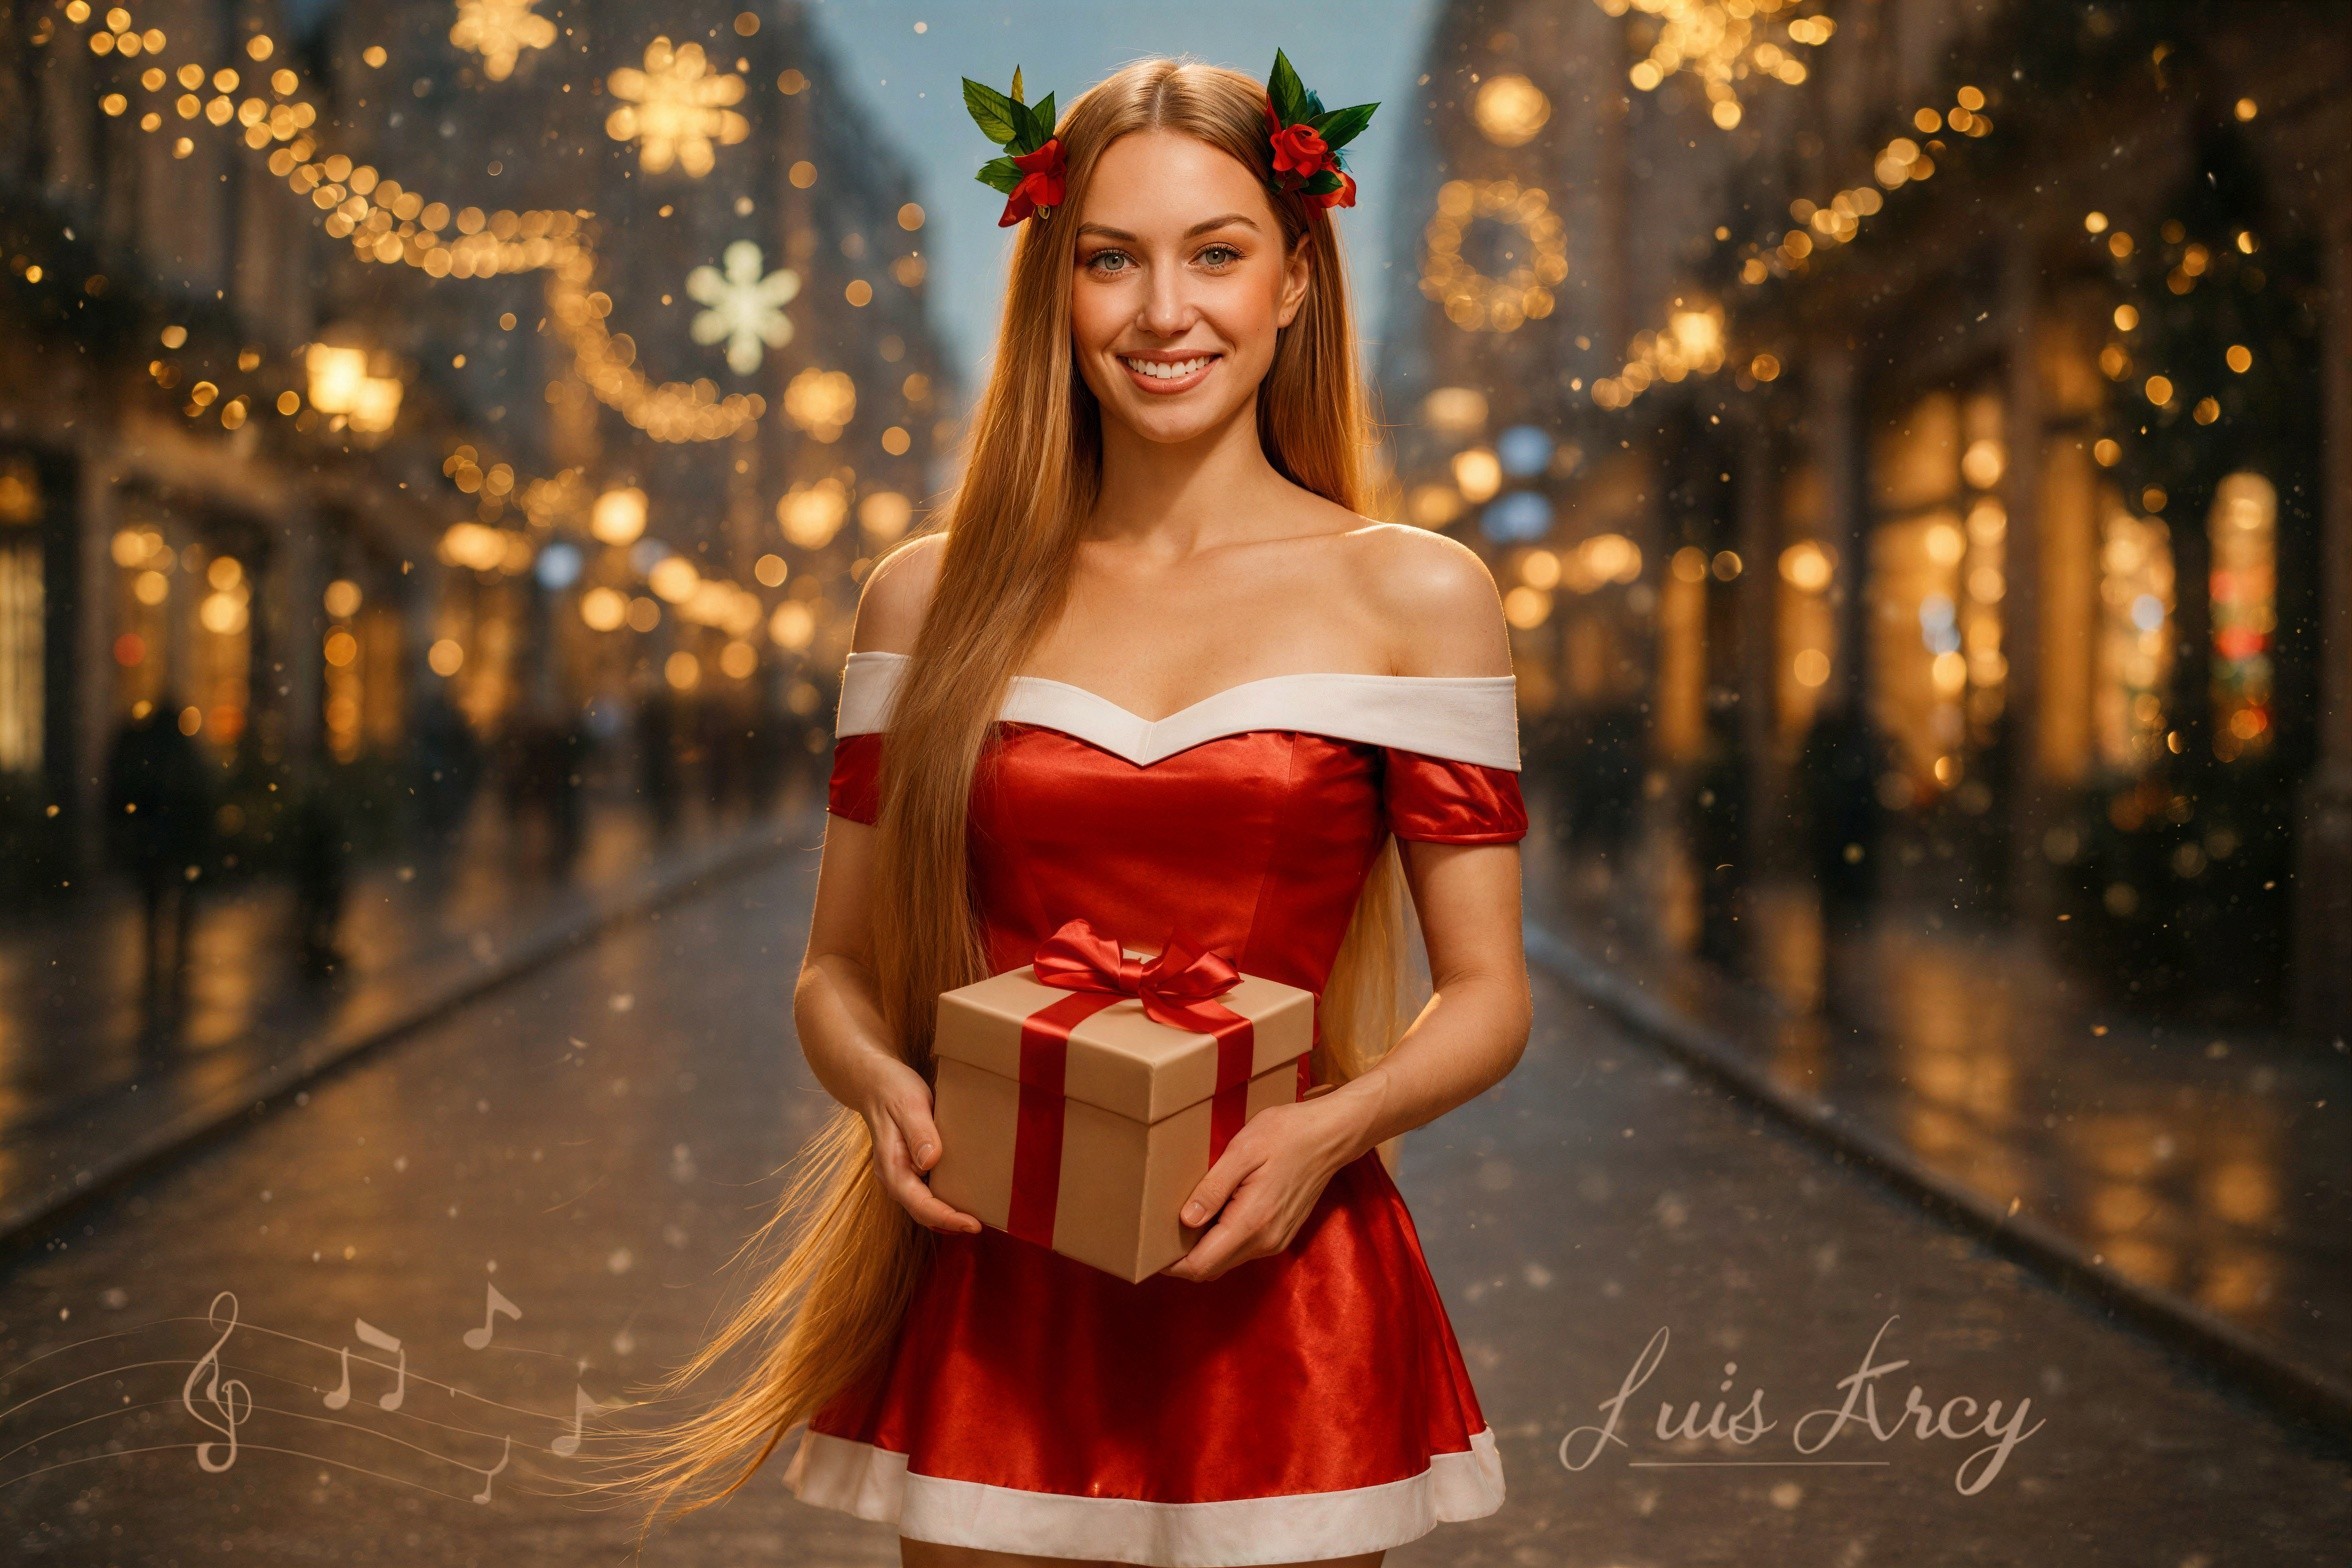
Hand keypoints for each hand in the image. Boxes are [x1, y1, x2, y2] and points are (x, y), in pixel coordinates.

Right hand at [858, 1057, 982, 1234]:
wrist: (874, 1081)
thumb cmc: (892, 1089)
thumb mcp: (909, 1104)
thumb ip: (919, 1133)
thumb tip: (930, 1162)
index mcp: (892, 1167)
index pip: (919, 1204)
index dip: (946, 1217)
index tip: (972, 1224)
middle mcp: (894, 1176)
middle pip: (923, 1212)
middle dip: (950, 1222)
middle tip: (981, 1224)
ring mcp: (901, 1174)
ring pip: (924, 1205)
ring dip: (948, 1214)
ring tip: (978, 1216)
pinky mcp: (910, 1167)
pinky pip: (927, 1191)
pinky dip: (945, 1199)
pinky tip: (966, 1196)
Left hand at [1161, 1088, 1362, 1282]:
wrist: (1332, 1135)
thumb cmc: (1287, 1134)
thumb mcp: (1243, 1151)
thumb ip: (1213, 1188)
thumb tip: (1186, 1220)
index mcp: (1252, 1223)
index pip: (1202, 1265)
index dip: (1172, 1265)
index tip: (1148, 1250)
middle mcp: (1265, 1241)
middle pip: (1212, 1268)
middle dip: (1182, 1259)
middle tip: (1155, 1235)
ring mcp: (1276, 1240)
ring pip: (1227, 1260)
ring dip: (1202, 1249)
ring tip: (1178, 1221)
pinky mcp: (1281, 1233)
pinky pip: (1242, 1248)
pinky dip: (1221, 1240)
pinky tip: (1210, 1214)